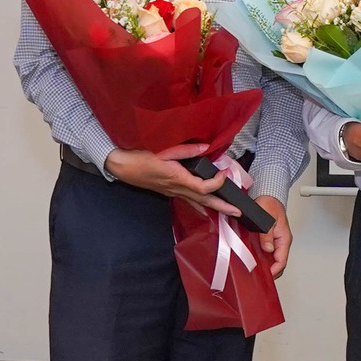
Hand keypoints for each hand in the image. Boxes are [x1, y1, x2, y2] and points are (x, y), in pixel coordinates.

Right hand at [104, 143, 240, 216]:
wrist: (122, 166)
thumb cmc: (140, 157)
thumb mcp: (163, 150)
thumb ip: (185, 150)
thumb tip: (206, 148)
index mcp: (177, 178)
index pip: (203, 187)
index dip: (217, 182)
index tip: (225, 172)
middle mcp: (177, 189)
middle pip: (204, 201)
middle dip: (222, 207)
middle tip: (238, 212)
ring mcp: (172, 193)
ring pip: (197, 203)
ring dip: (214, 208)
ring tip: (228, 212)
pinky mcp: (169, 192)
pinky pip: (188, 201)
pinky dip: (200, 205)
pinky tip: (206, 208)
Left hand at [255, 196, 290, 277]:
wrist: (268, 195)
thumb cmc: (269, 204)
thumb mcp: (267, 219)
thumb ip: (268, 235)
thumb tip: (268, 248)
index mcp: (284, 238)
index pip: (282, 260)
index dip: (274, 270)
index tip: (266, 276)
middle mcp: (281, 241)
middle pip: (278, 262)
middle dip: (270, 271)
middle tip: (258, 276)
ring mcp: (275, 241)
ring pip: (272, 259)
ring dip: (265, 265)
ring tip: (254, 270)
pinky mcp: (269, 239)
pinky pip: (267, 252)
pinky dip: (261, 258)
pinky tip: (252, 259)